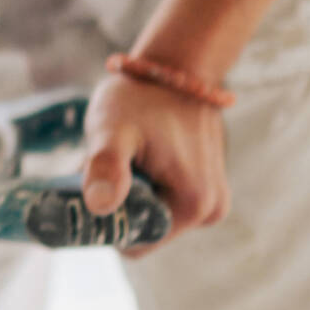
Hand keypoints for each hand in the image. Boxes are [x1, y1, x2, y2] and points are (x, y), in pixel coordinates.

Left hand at [80, 70, 229, 246]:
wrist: (177, 66)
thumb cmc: (141, 97)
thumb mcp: (112, 129)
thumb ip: (105, 167)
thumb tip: (101, 207)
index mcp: (193, 206)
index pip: (137, 243)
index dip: (109, 220)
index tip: (97, 183)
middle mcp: (210, 211)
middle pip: (146, 230)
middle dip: (121, 204)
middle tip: (112, 162)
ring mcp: (212, 201)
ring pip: (153, 216)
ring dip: (132, 193)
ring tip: (128, 155)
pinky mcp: (206, 189)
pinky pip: (164, 201)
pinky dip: (146, 185)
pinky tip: (141, 156)